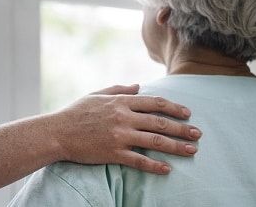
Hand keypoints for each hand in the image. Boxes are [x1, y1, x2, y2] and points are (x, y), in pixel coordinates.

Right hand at [51, 84, 201, 173]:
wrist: (57, 132)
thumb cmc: (75, 112)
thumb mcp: (97, 94)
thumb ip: (119, 89)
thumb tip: (139, 86)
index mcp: (121, 101)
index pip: (155, 103)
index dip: (174, 107)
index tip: (187, 113)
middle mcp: (123, 117)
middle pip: (160, 122)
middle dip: (182, 128)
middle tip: (198, 133)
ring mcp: (119, 136)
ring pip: (155, 141)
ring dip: (176, 146)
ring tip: (192, 150)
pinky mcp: (113, 153)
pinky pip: (139, 160)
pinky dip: (154, 165)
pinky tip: (167, 169)